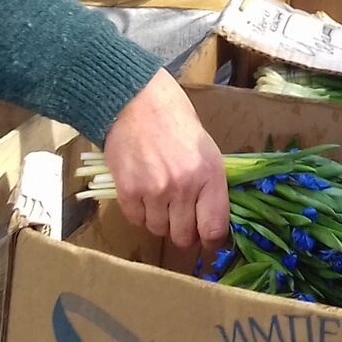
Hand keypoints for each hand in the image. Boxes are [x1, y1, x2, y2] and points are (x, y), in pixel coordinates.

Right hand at [100, 70, 228, 248]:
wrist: (137, 100)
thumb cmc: (175, 121)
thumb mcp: (206, 150)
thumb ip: (209, 186)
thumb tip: (212, 221)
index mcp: (209, 175)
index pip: (214, 229)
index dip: (210, 240)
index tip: (206, 239)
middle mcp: (184, 187)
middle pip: (183, 237)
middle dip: (183, 232)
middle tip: (179, 217)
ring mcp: (154, 191)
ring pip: (158, 230)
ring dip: (159, 220)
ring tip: (158, 196)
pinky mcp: (128, 191)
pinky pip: (136, 220)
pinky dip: (139, 211)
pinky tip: (141, 191)